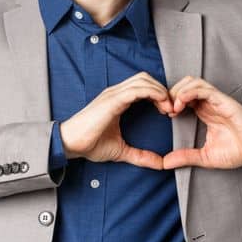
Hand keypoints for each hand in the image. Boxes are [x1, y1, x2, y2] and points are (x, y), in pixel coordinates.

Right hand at [59, 72, 174, 169]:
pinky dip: (153, 94)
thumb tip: (160, 164)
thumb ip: (140, 155)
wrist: (70, 144)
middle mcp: (115, 93)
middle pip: (145, 78)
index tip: (168, 112)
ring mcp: (113, 95)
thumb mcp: (121, 151)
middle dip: (162, 90)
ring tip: (168, 108)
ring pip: (143, 80)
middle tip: (172, 108)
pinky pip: (137, 90)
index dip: (159, 94)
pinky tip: (161, 106)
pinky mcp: (112, 101)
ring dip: (160, 91)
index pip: (143, 86)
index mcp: (117, 100)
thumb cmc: (89, 144)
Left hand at [162, 75, 241, 168]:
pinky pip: (203, 88)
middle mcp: (209, 103)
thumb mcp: (205, 157)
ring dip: (179, 91)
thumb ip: (186, 157)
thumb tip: (165, 163)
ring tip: (173, 107)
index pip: (182, 96)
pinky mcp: (224, 101)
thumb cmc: (237, 152)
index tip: (163, 114)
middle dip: (171, 93)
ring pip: (193, 82)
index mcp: (204, 112)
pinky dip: (188, 92)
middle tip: (165, 109)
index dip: (170, 101)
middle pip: (185, 84)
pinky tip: (181, 104)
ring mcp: (217, 101)